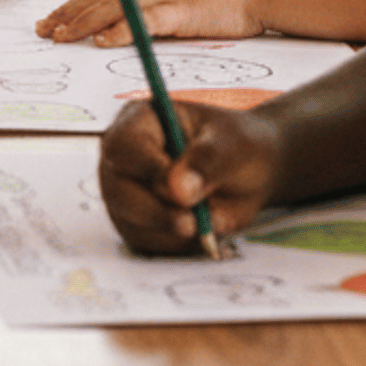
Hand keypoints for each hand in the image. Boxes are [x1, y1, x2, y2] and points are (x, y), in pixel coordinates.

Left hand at [39, 0, 270, 45]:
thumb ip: (160, 16)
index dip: (74, 8)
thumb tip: (138, 35)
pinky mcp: (180, 9)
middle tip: (41, 31)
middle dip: (66, 15)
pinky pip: (145, 20)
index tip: (51, 22)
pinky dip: (122, 30)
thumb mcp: (184, 4)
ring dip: (82, 22)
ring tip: (59, 36)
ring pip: (113, 6)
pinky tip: (105, 40)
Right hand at [98, 97, 280, 253]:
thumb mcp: (231, 145)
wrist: (248, 173)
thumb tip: (179, 190)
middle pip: (117, 188)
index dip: (148, 170)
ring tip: (209, 221)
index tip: (183, 194)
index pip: (125, 144)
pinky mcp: (135, 221)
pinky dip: (175, 246)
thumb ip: (207, 161)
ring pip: (129, 221)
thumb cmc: (236, 146)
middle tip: (194, 225)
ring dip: (171, 232)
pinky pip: (145, 242)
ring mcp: (126, 190)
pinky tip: (200, 230)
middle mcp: (125, 155)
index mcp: (142, 120)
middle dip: (156, 212)